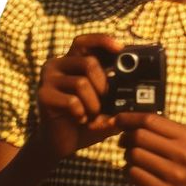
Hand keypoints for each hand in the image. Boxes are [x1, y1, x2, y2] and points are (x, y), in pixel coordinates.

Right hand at [37, 33, 124, 162]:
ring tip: (90, 115)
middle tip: (105, 100)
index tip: (121, 48)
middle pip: (88, 62)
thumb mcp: (106, 106)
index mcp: (72, 62)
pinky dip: (81, 114)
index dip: (102, 41)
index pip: (85, 41)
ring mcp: (47, 79)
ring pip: (81, 83)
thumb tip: (142, 93)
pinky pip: (72, 101)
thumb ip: (118, 95)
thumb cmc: (85, 121)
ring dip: (93, 105)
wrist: (61, 144)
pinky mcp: (43, 96)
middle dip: (103, 84)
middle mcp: (57, 65)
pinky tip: (78, 120)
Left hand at [116, 111, 185, 185]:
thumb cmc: (185, 171)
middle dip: (125, 138)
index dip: (128, 118)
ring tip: (131, 160)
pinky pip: (134, 174)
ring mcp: (175, 174)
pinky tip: (133, 173)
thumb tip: (126, 118)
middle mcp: (183, 154)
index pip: (150, 119)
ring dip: (126, 156)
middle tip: (123, 143)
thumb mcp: (182, 147)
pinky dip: (128, 172)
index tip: (116, 119)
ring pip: (134, 155)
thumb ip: (160, 131)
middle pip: (139, 136)